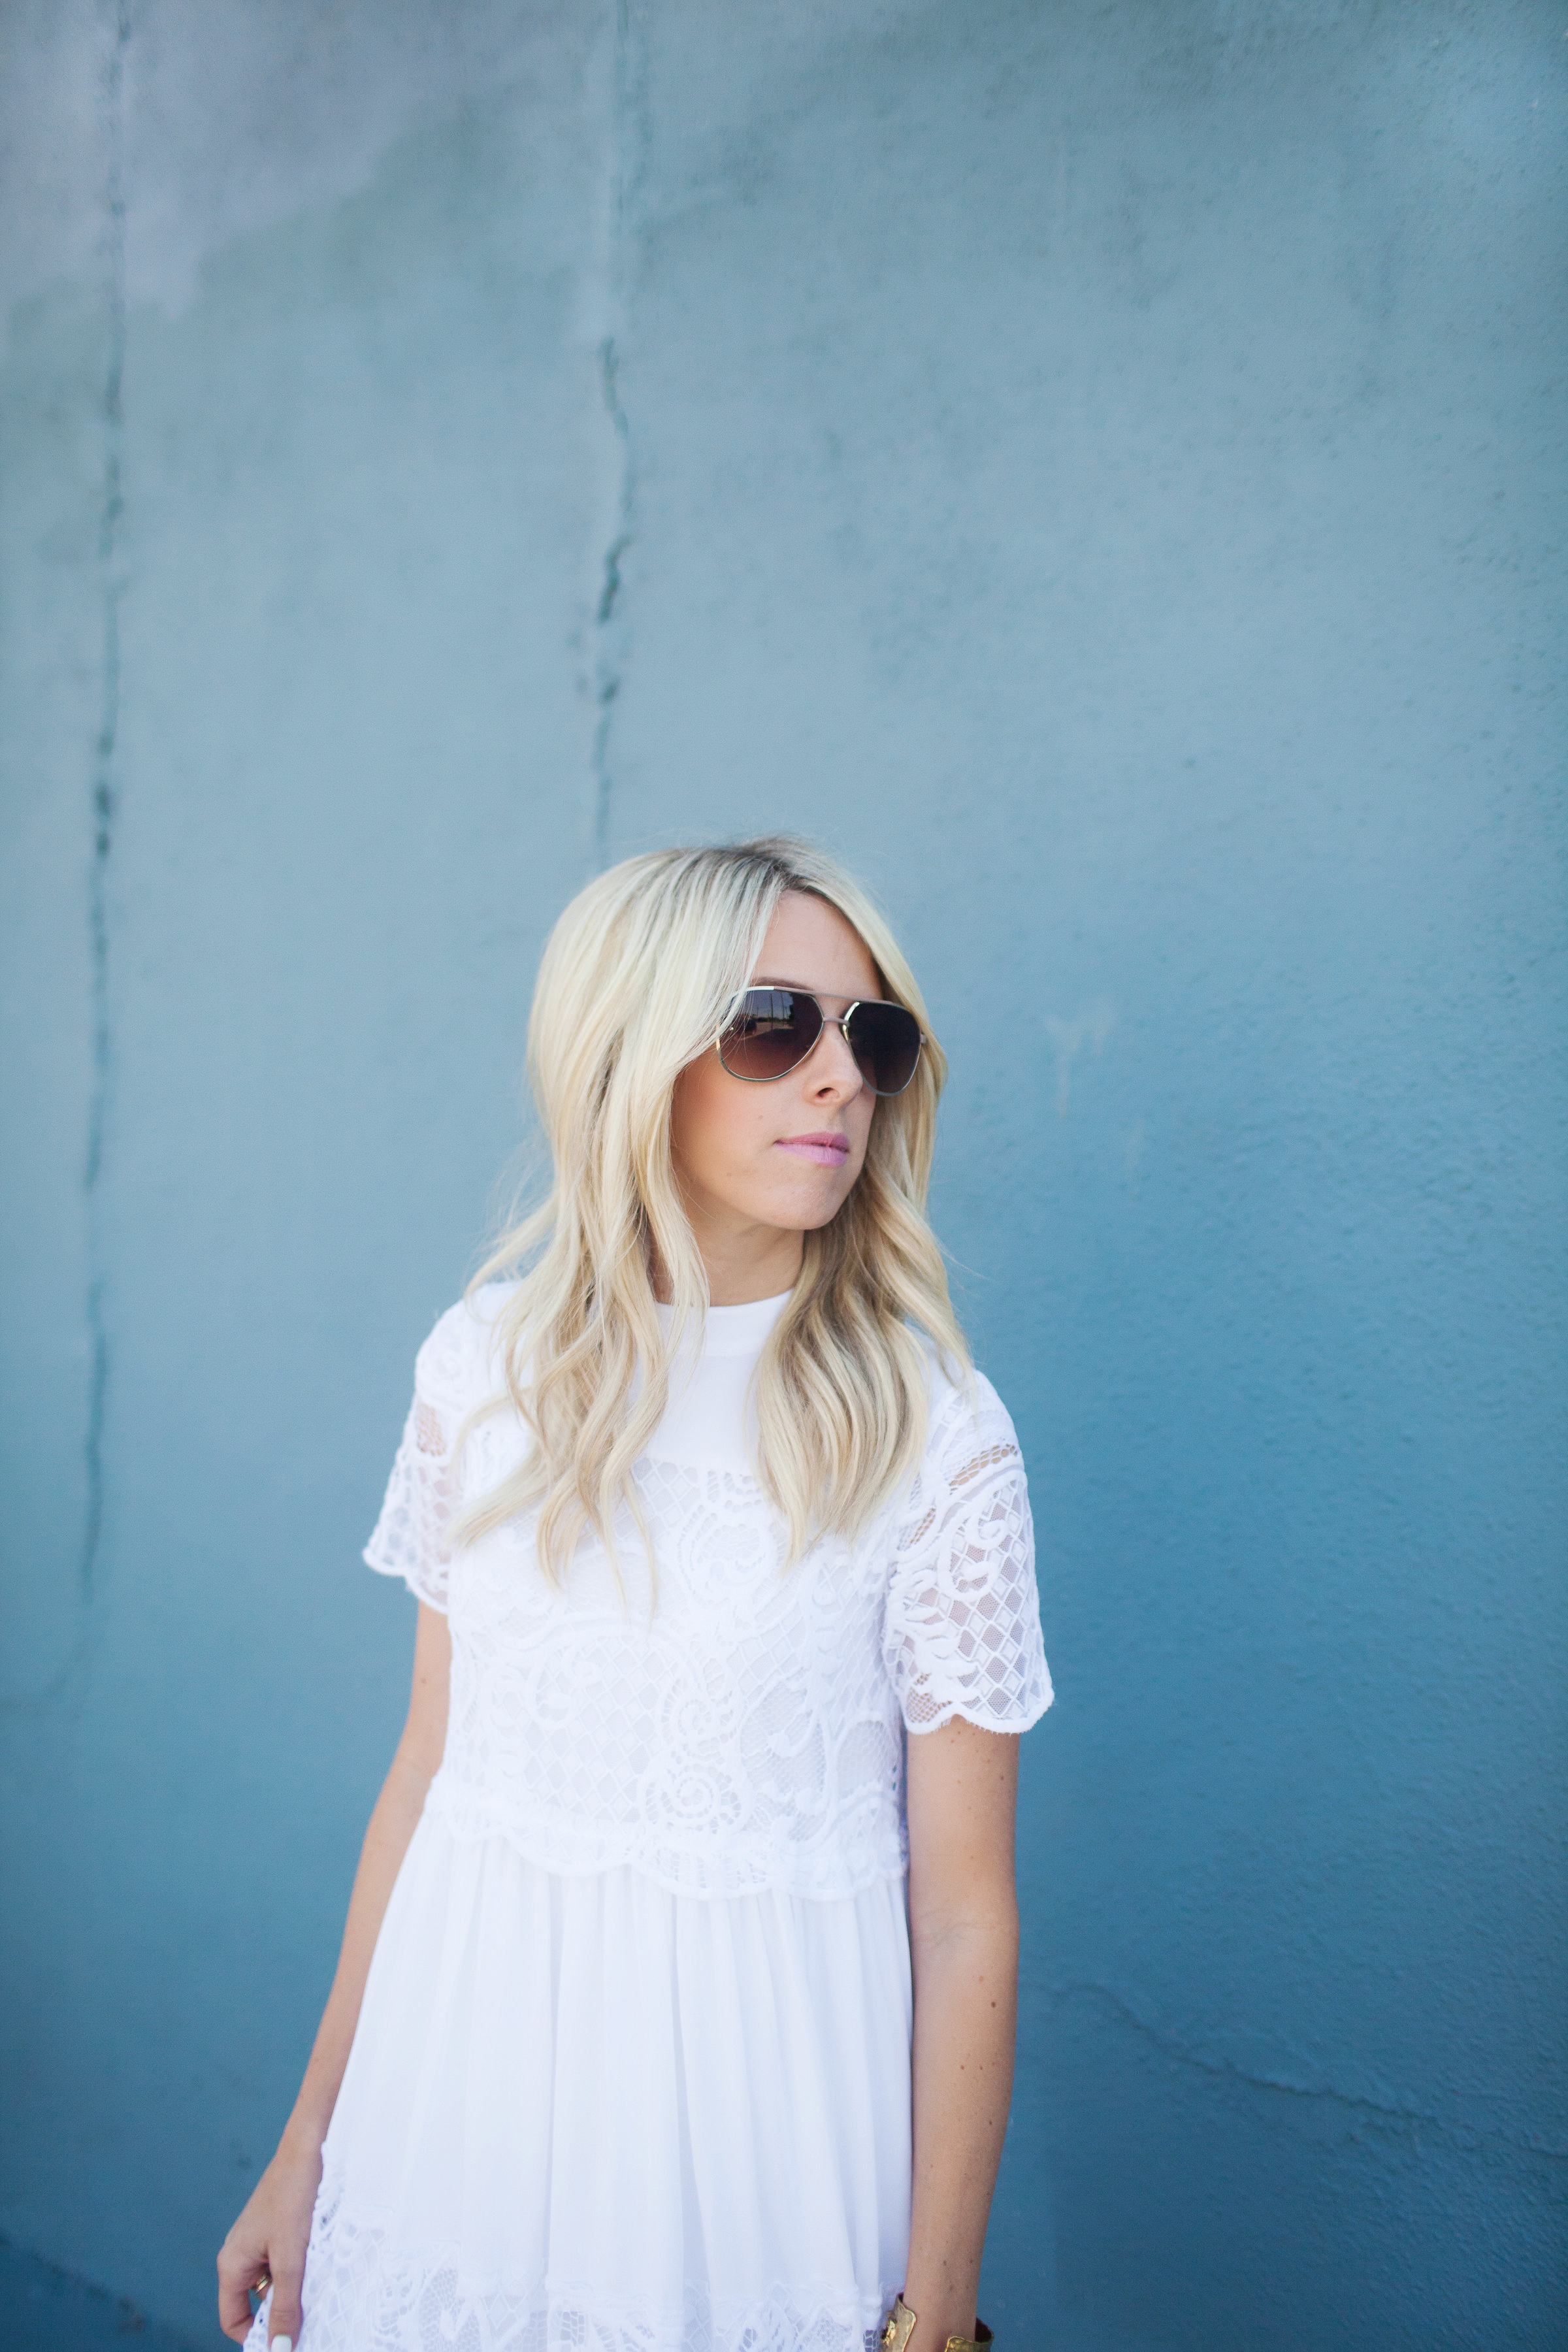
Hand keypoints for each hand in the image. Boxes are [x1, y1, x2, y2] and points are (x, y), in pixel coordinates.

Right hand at [217, 2130, 323, 2345]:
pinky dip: (304, 2271)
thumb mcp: (291, 2259)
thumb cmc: (294, 2196)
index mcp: (232, 2263)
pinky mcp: (281, 2230)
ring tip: (322, 2290)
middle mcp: (242, 2254)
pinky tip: (325, 2267)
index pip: (233, 2319)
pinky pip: (288, 2263)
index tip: (286, 2345)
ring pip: (276, 2283)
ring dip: (297, 2291)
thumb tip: (279, 2350)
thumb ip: (285, 2306)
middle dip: (282, 2315)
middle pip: (256, 2304)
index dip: (256, 2338)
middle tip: (313, 2322)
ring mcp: (262, 2241)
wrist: (310, 2146)